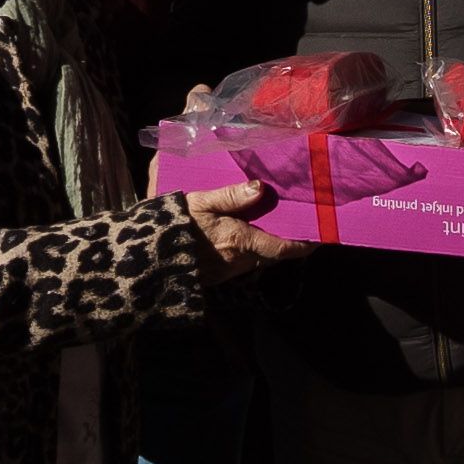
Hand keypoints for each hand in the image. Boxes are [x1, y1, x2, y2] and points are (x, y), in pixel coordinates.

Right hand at [180, 182, 312, 281]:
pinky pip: (239, 262)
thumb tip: (260, 187)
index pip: (283, 248)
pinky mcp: (213, 276)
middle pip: (271, 253)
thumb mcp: (200, 202)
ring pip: (256, 258)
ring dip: (264, 245)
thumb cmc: (173, 226)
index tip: (319, 237)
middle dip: (284, 241)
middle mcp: (239, 261)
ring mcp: (226, 271)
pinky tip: (240, 234)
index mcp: (241, 241)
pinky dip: (246, 250)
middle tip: (295, 223)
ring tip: (269, 225)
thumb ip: (230, 195)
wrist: (144, 258)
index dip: (303, 245)